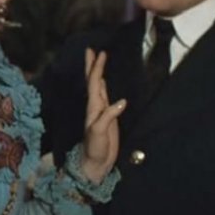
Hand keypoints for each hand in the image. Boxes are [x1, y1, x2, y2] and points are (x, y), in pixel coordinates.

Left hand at [81, 48, 125, 183]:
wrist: (95, 164)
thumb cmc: (95, 148)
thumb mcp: (99, 132)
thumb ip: (109, 116)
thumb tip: (122, 102)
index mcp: (93, 107)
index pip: (93, 82)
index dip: (96, 67)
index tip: (98, 52)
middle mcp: (95, 106)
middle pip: (93, 81)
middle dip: (93, 65)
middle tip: (92, 50)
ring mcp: (101, 111)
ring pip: (98, 87)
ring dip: (97, 73)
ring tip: (98, 61)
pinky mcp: (108, 118)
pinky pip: (106, 98)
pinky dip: (104, 87)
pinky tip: (104, 83)